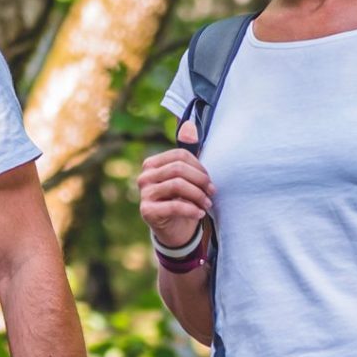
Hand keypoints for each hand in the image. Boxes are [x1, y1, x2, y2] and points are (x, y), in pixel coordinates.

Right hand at [136, 119, 213, 249]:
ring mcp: (144, 194)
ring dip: (198, 196)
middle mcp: (145, 176)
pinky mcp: (147, 211)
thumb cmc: (182, 200)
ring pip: (177, 185)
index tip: (210, 181)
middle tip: (212, 192)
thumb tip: (190, 126)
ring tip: (207, 204)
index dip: (199, 167)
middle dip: (200, 181)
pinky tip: (199, 214)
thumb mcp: (188, 178)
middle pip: (179, 169)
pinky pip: (173, 206)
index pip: (180, 156)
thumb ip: (189, 154)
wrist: (174, 230)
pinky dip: (191, 209)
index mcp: (153, 164)